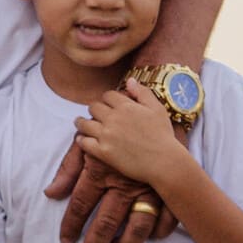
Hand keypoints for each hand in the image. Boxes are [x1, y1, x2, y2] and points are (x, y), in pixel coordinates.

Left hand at [46, 74, 185, 242]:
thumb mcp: (88, 142)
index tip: (65, 241)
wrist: (151, 108)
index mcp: (101, 169)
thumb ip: (68, 167)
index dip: (71, 224)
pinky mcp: (166, 187)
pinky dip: (160, 231)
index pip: (81, 203)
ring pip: (137, 226)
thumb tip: (51, 193)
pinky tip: (151, 239)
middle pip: (105, 222)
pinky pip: (166, 217)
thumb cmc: (114, 128)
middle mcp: (123, 181)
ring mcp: (147, 186)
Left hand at [76, 77, 188, 194]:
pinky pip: (84, 142)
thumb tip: (130, 80)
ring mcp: (106, 135)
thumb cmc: (163, 135)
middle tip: (95, 114)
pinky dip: (81, 139)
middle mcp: (113, 118)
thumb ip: (142, 93)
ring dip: (81, 122)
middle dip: (94, 109)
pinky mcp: (103, 152)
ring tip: (79, 122)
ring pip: (84, 123)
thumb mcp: (158, 109)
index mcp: (126, 106)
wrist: (164, 162)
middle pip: (94, 107)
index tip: (108, 104)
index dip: (107, 99)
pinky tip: (81, 139)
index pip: (107, 96)